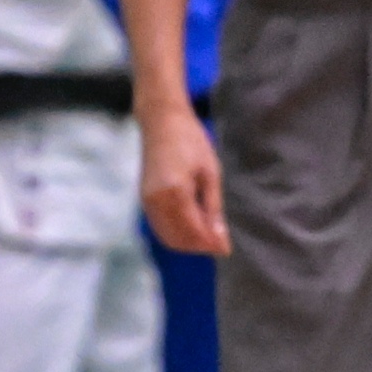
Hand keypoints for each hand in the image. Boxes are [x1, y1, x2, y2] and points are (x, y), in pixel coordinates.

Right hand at [140, 104, 228, 254]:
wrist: (162, 122)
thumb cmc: (191, 142)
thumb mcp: (211, 174)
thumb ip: (213, 208)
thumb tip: (220, 239)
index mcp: (175, 191)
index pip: (194, 231)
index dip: (211, 244)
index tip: (227, 249)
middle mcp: (156, 200)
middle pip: (179, 239)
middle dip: (200, 247)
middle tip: (220, 243)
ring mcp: (146, 201)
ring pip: (168, 237)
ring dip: (189, 243)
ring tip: (209, 236)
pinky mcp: (144, 200)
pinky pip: (159, 228)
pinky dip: (176, 234)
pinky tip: (194, 228)